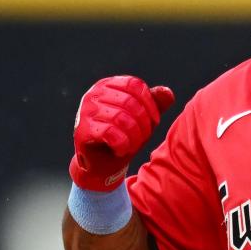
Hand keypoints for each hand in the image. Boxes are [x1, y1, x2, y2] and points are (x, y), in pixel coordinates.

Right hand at [69, 76, 174, 190]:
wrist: (104, 164)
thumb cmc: (125, 136)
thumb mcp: (145, 118)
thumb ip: (156, 103)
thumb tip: (167, 92)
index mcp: (109, 85)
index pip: (135, 86)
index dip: (150, 104)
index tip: (155, 121)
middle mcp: (94, 94)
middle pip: (130, 102)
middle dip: (143, 124)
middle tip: (142, 138)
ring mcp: (86, 111)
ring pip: (121, 118)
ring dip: (134, 136)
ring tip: (132, 145)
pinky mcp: (82, 130)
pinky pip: (110, 133)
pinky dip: (122, 144)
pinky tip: (121, 150)